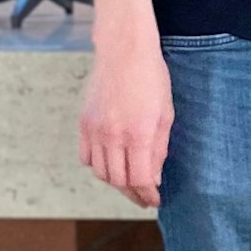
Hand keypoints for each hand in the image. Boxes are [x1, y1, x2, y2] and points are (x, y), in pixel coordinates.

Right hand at [78, 38, 173, 207]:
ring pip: (101, 172)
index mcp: (139, 133)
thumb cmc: (151, 77)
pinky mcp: (84, 124)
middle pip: (119, 181)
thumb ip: (159, 148)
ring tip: (128, 181)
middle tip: (143, 196)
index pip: (141, 179)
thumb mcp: (166, 113)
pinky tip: (110, 163)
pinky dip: (98, 166)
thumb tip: (155, 177)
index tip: (154, 200)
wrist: (124, 50)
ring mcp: (95, 130)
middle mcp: (114, 135)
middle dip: (133, 193)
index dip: (148, 194)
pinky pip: (86, 157)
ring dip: (116, 182)